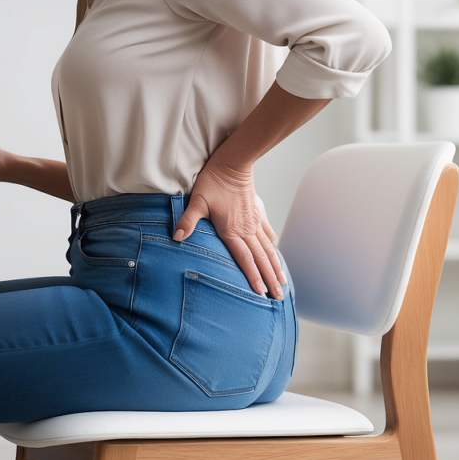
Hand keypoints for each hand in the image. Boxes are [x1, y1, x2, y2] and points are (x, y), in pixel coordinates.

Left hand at [174, 160, 285, 299]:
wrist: (233, 163)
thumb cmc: (213, 182)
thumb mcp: (197, 201)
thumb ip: (188, 221)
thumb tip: (176, 237)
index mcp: (232, 231)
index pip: (245, 259)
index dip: (253, 277)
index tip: (261, 293)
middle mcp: (247, 230)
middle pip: (261, 259)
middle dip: (270, 279)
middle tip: (278, 296)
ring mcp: (254, 222)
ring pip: (268, 249)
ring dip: (275, 266)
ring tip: (282, 282)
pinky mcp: (258, 213)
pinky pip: (267, 233)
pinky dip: (273, 246)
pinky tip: (275, 252)